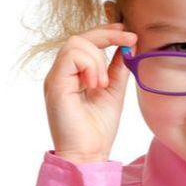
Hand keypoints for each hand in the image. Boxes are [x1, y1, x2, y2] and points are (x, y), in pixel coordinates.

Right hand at [43, 22, 136, 162]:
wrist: (89, 153)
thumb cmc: (99, 127)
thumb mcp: (114, 89)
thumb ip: (117, 67)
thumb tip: (128, 45)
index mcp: (75, 74)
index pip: (87, 41)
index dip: (107, 31)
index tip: (129, 31)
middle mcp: (62, 73)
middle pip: (80, 37)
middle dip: (108, 34)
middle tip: (130, 39)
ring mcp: (56, 77)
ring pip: (75, 43)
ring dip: (98, 59)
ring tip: (103, 82)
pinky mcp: (54, 84)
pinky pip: (71, 57)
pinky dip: (90, 66)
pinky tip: (96, 84)